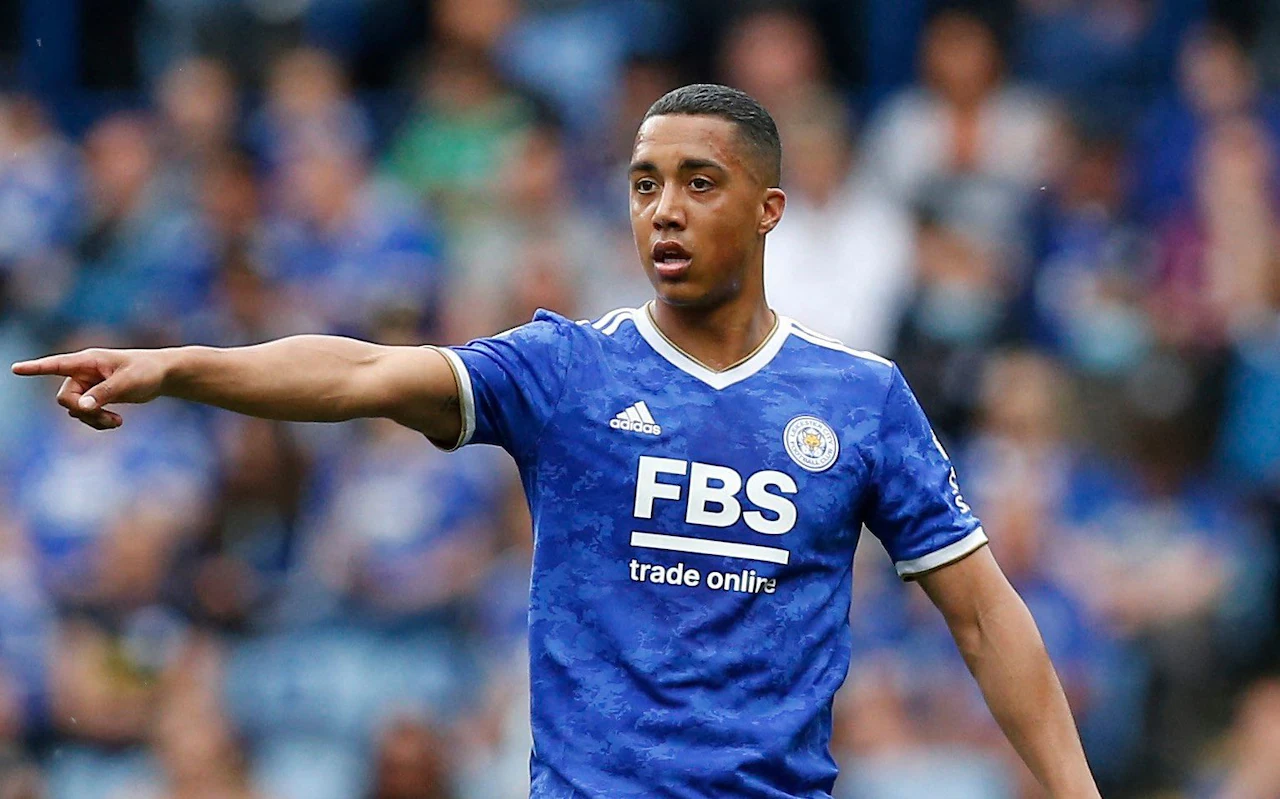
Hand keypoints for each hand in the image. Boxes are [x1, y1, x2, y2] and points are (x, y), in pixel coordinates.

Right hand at [11, 348, 168, 429]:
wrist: (162, 375)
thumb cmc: (146, 371)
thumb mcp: (127, 382)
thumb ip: (103, 394)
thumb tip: (80, 408)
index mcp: (88, 361)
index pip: (56, 364)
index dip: (35, 368)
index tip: (16, 368)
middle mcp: (84, 372)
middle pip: (65, 397)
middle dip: (83, 412)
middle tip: (108, 419)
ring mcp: (89, 385)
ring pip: (75, 409)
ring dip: (92, 419)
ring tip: (116, 422)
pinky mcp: (96, 396)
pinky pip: (85, 413)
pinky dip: (97, 421)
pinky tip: (116, 423)